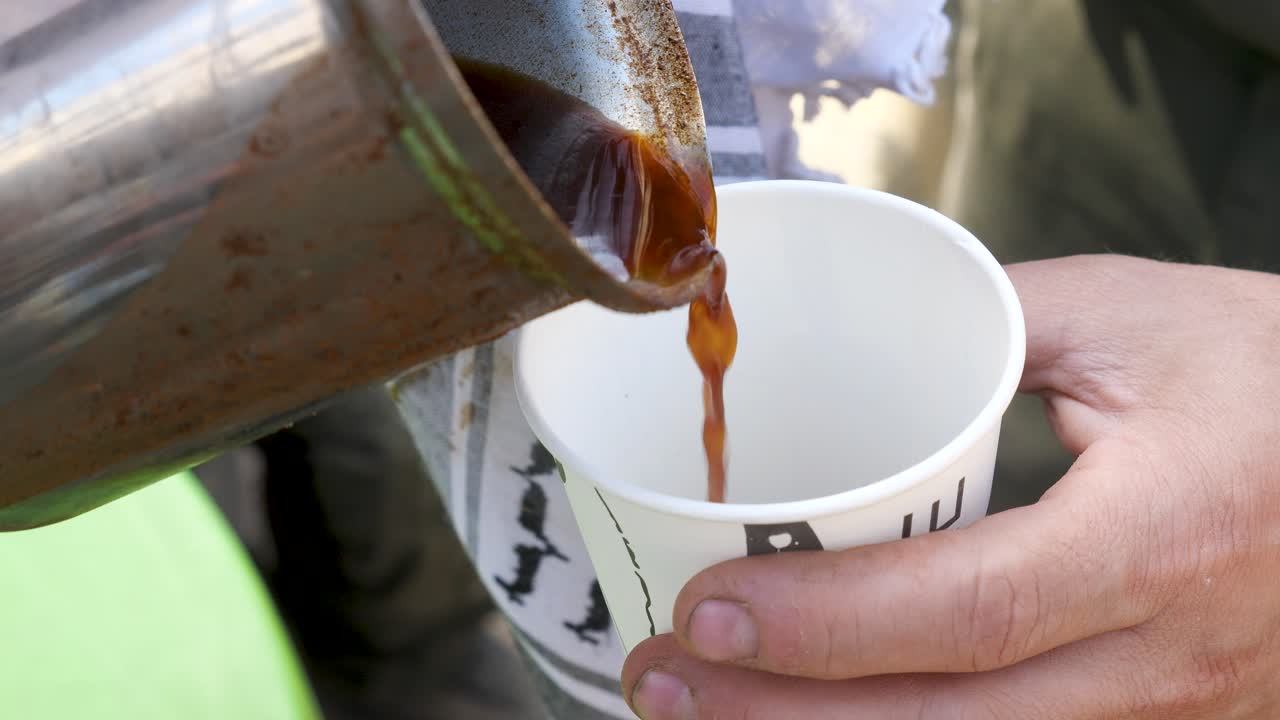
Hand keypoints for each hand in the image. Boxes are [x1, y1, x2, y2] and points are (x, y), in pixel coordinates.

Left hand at [621, 255, 1279, 718]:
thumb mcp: (1134, 319)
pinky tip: (827, 718)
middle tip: (659, 681)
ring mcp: (1177, 718)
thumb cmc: (1271, 371)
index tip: (703, 611)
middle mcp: (1171, 658)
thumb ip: (984, 325)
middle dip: (781, 718)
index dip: (825, 626)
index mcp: (1164, 536)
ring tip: (709, 711)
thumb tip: (844, 342)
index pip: (967, 611)